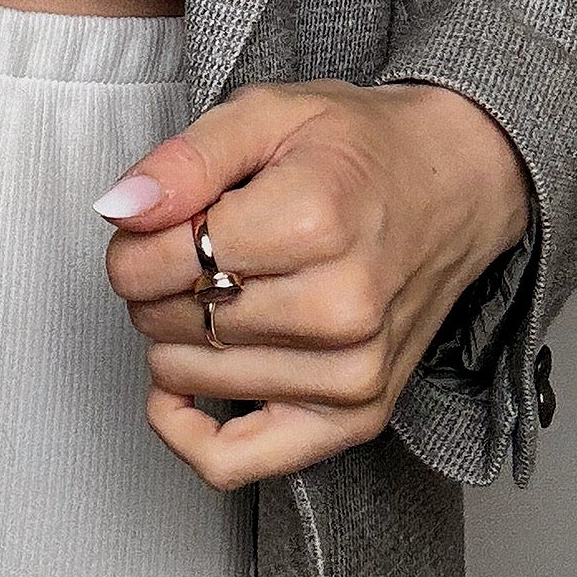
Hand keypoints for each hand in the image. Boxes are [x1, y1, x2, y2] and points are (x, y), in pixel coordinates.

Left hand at [99, 79, 530, 487]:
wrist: (455, 184)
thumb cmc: (360, 150)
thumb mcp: (267, 114)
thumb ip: (185, 160)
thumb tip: (121, 208)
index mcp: (311, 222)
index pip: (152, 262)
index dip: (133, 240)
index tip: (158, 220)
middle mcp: (338, 308)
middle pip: (167, 319)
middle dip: (155, 283)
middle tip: (194, 249)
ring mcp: (351, 373)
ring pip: (186, 378)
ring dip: (176, 337)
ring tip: (219, 291)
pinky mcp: (355, 418)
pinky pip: (233, 461)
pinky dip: (187, 430)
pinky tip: (180, 389)